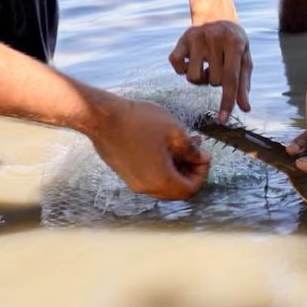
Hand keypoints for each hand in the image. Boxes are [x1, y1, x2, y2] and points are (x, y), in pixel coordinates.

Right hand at [88, 97, 211, 199]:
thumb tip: (203, 158)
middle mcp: (146, 187)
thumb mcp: (174, 131)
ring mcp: (134, 181)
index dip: (202, 173)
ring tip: (185, 142)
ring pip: (164, 182)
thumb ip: (192, 150)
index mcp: (160, 180)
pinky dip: (164, 165)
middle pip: (177, 189)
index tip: (205, 155)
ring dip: (178, 166)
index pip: (190, 189)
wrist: (102, 117)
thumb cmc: (139, 121)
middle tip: (197, 148)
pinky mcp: (126, 173)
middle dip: (191, 170)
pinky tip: (168, 145)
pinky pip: (151, 177)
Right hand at [168, 20, 251, 121]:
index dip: (227, 101)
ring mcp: (197, 37)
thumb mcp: (244, 60)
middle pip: (212, 81)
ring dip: (199, 78)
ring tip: (205, 65)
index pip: (231, 79)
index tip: (222, 120)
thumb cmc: (235, 45)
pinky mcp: (182, 39)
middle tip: (218, 66)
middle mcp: (216, 38)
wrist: (218, 16)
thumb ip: (244, 85)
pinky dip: (182, 70)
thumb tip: (246, 109)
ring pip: (192, 78)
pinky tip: (191, 60)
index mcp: (235, 43)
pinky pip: (177, 69)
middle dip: (215, 80)